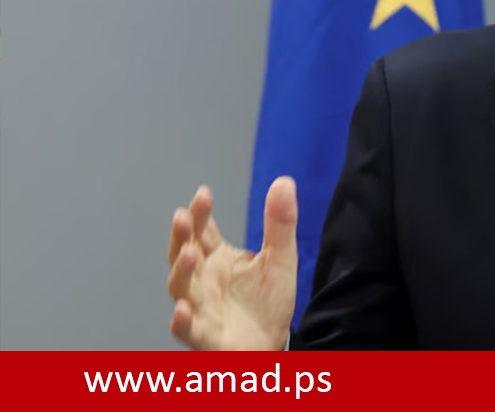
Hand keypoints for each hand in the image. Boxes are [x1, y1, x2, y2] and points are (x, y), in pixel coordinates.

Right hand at [167, 177, 297, 349]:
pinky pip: (188, 330)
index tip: (203, 195)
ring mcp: (199, 307)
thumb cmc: (268, 301)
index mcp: (217, 259)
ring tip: (188, 253)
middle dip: (181, 236)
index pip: (202, 231)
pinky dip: (181, 321)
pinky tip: (182, 310)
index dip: (199, 214)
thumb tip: (284, 181)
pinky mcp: (204, 336)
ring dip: (180, 271)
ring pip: (181, 288)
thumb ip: (279, 224)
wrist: (272, 343)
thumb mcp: (280, 259)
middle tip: (182, 217)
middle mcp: (201, 281)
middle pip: (184, 254)